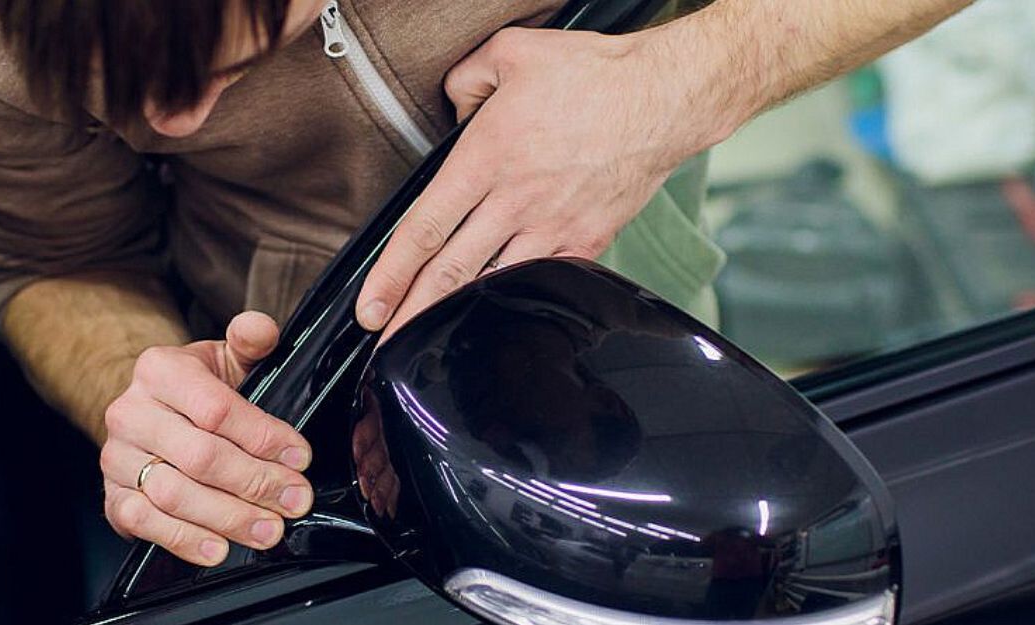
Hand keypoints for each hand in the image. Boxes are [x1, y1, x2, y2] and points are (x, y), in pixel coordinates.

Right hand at [100, 312, 313, 565]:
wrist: (150, 413)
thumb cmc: (197, 388)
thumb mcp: (225, 357)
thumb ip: (251, 340)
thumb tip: (262, 330)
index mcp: (160, 370)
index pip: (216, 409)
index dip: (263, 437)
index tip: (299, 457)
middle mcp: (130, 412)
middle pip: (200, 457)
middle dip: (256, 483)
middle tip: (294, 500)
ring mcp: (117, 457)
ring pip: (174, 494)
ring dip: (228, 517)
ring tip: (268, 529)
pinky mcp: (112, 496)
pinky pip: (144, 523)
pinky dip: (184, 540)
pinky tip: (218, 548)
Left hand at [355, 26, 744, 337]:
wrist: (664, 97)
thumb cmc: (594, 74)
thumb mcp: (512, 53)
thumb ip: (465, 80)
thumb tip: (453, 105)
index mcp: (486, 158)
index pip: (423, 228)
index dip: (391, 274)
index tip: (370, 305)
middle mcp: (515, 200)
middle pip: (450, 272)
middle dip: (411, 315)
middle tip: (384, 345)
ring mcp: (553, 225)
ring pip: (492, 284)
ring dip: (457, 319)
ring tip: (430, 347)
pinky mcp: (587, 239)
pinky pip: (542, 280)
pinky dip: (514, 303)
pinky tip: (495, 321)